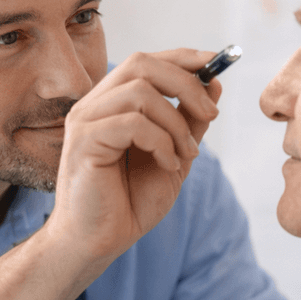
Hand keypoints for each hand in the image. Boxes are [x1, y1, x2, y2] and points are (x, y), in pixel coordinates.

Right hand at [47, 49, 220, 275]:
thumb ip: (189, 121)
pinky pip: (133, 123)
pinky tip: (167, 165)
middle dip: (185, 83)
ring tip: (186, 154)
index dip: (183, 57)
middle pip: (141, 64)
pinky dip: (161, 143)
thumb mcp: (173, 155)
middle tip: (212, 112)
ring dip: (176, 123)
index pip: (146, 62)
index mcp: (111, 103)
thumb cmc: (129, 201)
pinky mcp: (84, 141)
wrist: (98, 242)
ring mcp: (85, 120)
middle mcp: (94, 105)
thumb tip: (213, 82)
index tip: (217, 63)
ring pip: (140, 93)